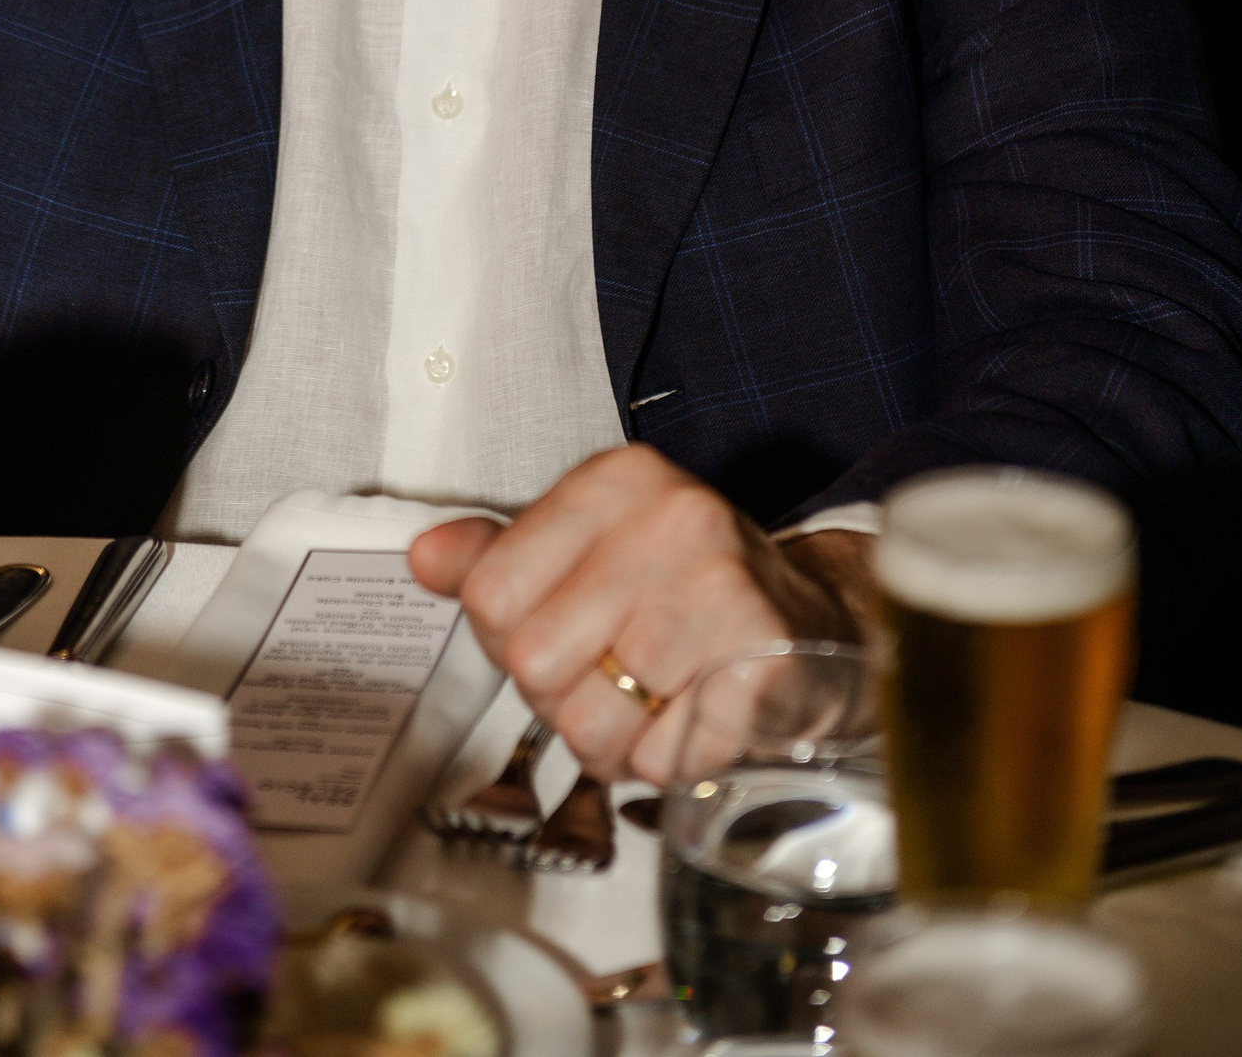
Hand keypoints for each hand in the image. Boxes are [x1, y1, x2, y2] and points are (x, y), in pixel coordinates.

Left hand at [407, 444, 873, 783]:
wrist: (819, 617)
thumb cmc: (687, 586)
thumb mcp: (592, 547)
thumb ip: (501, 554)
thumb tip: (423, 557)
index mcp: (613, 480)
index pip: (490, 594)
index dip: (510, 637)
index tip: (558, 630)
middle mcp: (669, 518)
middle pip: (533, 664)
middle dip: (563, 695)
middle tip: (613, 674)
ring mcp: (720, 588)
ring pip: (592, 724)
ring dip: (614, 739)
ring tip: (653, 699)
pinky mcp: (761, 661)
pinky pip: (662, 758)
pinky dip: (669, 761)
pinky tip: (695, 716)